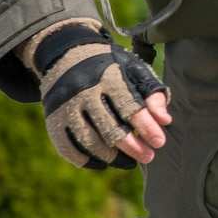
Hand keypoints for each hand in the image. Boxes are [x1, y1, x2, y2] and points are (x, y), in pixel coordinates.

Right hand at [18, 21, 172, 169]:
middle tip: (148, 157)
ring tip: (131, 162)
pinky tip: (105, 162)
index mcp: (109, 77)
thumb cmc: (110, 67)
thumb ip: (152, 94)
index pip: (130, 107)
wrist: (67, 54)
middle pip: (110, 129)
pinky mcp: (53, 120)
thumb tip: (164, 121)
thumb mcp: (134, 71)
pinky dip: (88, 160)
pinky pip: (69, 149)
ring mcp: (65, 107)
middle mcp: (84, 92)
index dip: (146, 127)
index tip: (159, 142)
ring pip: (90, 142)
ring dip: (113, 158)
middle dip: (133, 147)